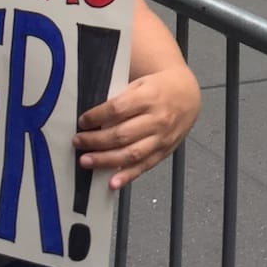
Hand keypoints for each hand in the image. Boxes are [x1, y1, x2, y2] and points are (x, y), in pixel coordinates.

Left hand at [72, 65, 200, 189]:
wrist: (188, 96)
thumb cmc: (159, 88)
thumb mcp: (141, 84)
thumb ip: (121, 99)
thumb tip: (94, 118)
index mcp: (149, 97)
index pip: (118, 109)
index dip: (97, 116)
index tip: (82, 121)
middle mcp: (157, 119)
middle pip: (122, 134)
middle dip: (96, 141)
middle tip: (78, 142)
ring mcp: (162, 138)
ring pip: (131, 154)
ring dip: (106, 160)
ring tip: (86, 161)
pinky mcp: (164, 152)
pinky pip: (144, 166)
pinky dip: (127, 176)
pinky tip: (112, 183)